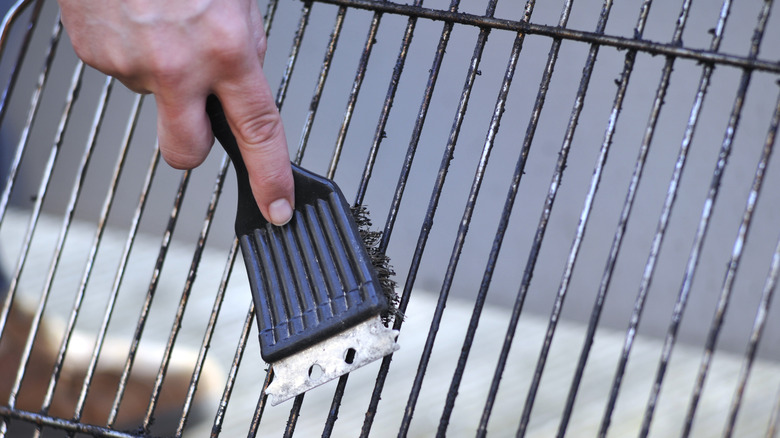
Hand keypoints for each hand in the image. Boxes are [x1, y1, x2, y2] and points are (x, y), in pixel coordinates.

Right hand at [57, 0, 293, 224]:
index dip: (272, 178)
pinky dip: (136, 54)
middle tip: (199, 111)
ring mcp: (131, 64)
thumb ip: (247, 46)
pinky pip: (124, 73)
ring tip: (165, 25)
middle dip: (197, 144)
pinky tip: (139, 21)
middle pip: (188, 152)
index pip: (259, 131)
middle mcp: (179, 65)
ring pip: (154, 101)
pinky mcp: (97, 56)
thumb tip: (247, 78)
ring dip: (165, 77)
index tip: (277, 206)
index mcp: (227, 48)